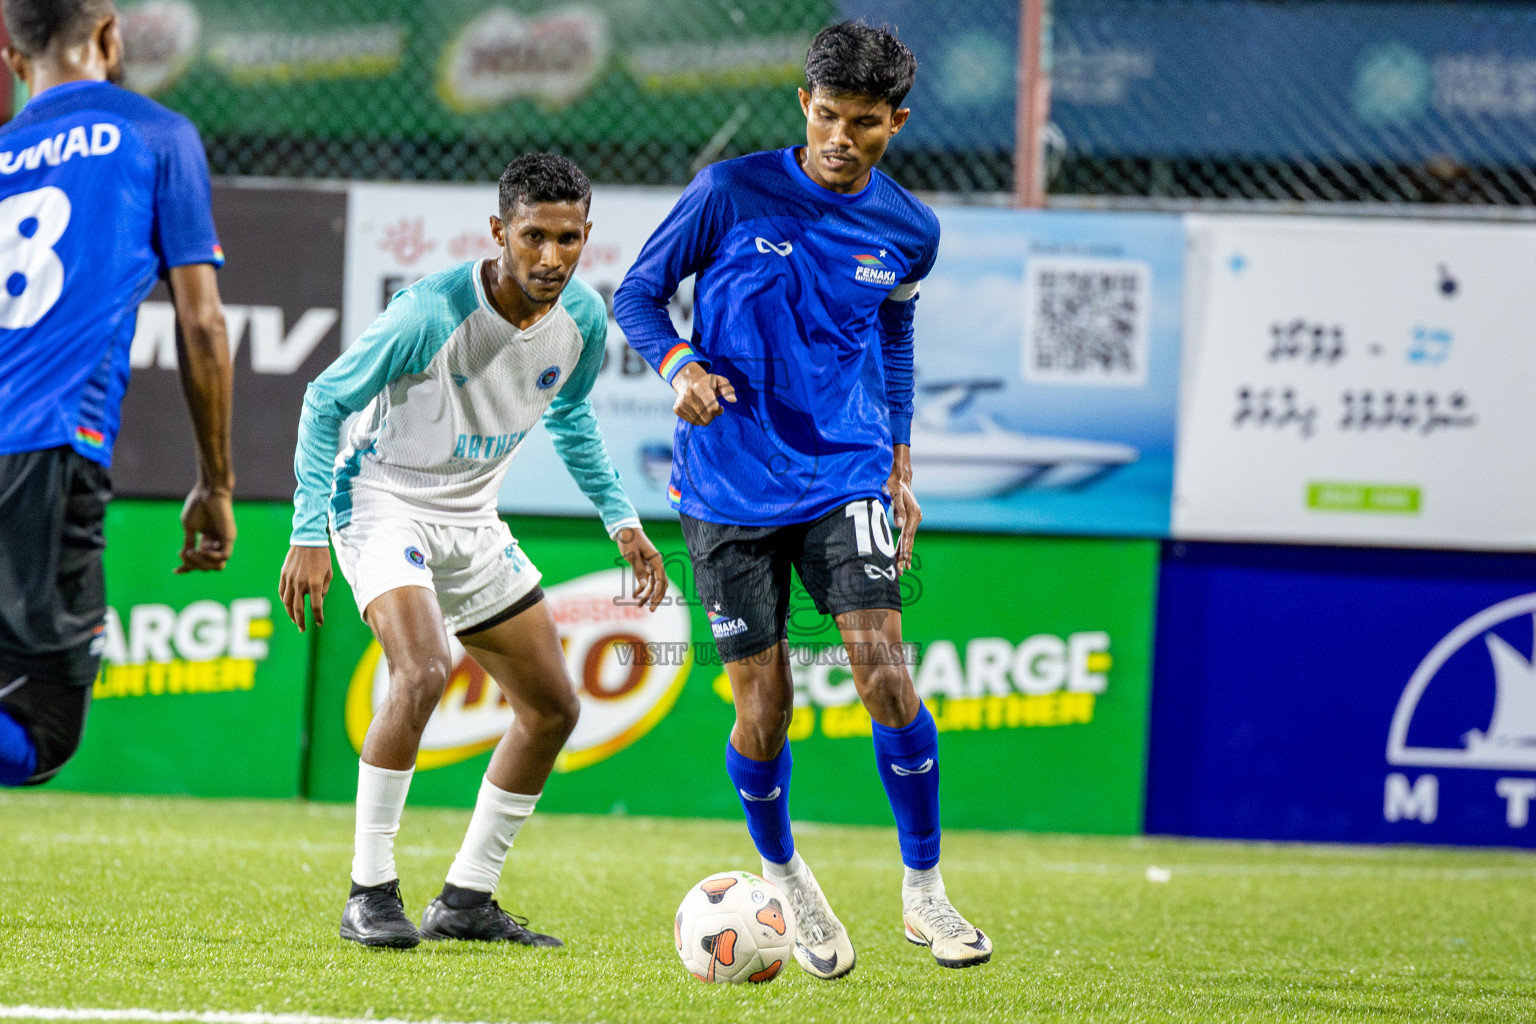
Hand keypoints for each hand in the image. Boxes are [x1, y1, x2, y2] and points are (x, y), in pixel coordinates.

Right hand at [176, 483, 234, 573]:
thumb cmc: (198, 505)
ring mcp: (224, 541)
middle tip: (184, 554)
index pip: (199, 561)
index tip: (175, 571)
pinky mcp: (230, 537)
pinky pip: (224, 556)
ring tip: (191, 552)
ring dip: (202, 563)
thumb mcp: (189, 527)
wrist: (208, 491)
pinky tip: (201, 549)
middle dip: (194, 565)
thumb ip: (189, 543)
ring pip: (218, 566)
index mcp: (206, 541)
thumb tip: (185, 557)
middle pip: (208, 566)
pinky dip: (211, 557)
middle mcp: (216, 543)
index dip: (188, 568)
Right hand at [279, 545, 333, 630]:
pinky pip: (282, 593)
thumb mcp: (329, 573)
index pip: (316, 607)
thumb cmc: (322, 557)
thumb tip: (318, 601)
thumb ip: (323, 589)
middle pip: (298, 609)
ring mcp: (290, 580)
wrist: (308, 540)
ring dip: (291, 614)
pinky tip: (288, 606)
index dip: (318, 617)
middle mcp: (301, 584)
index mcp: (315, 584)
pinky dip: (285, 601)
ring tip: (295, 620)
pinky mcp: (283, 575)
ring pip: (288, 603)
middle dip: (301, 621)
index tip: (319, 623)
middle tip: (302, 629)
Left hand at [615, 525, 668, 611]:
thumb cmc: (629, 540)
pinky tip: (634, 595)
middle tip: (652, 610)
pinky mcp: (645, 565)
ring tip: (639, 606)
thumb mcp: (632, 556)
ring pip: (654, 584)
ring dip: (648, 595)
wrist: (625, 529)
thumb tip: (644, 586)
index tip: (653, 604)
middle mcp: (656, 564)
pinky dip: (642, 588)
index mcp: (656, 560)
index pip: (661, 580)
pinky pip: (646, 580)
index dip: (658, 594)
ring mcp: (651, 565)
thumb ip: (639, 570)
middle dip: (657, 598)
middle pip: (661, 584)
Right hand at [671, 361, 735, 425]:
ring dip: (705, 417)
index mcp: (700, 387)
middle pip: (707, 418)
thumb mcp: (720, 381)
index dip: (718, 411)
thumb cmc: (708, 382)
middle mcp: (689, 395)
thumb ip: (728, 390)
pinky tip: (698, 409)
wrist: (687, 380)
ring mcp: (682, 403)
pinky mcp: (677, 409)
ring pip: (700, 422)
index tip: (720, 407)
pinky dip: (698, 418)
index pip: (712, 408)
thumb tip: (733, 400)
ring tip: (704, 407)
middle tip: (712, 408)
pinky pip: (693, 422)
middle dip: (713, 415)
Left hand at [886, 445, 920, 573]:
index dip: (904, 551)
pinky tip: (900, 555)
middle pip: (909, 541)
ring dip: (904, 554)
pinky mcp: (909, 519)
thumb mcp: (895, 494)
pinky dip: (903, 546)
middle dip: (904, 557)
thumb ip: (897, 509)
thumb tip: (898, 526)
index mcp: (913, 514)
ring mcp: (913, 519)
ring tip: (901, 569)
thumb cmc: (895, 484)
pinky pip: (906, 536)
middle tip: (900, 572)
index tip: (902, 564)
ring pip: (908, 540)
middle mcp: (915, 518)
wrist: (900, 476)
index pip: (907, 537)